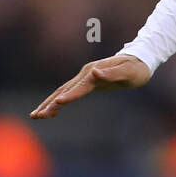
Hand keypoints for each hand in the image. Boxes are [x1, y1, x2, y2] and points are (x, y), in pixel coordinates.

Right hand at [30, 53, 150, 118]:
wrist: (138, 60)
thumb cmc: (135, 68)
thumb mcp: (128, 72)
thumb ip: (112, 73)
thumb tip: (94, 72)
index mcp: (94, 72)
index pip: (79, 87)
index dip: (69, 95)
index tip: (58, 103)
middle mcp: (86, 74)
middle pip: (64, 90)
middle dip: (50, 103)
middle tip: (37, 115)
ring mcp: (84, 77)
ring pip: (62, 91)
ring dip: (49, 103)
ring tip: (36, 116)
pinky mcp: (86, 82)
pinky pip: (68, 92)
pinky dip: (58, 101)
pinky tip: (51, 110)